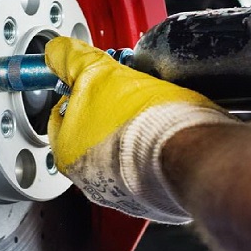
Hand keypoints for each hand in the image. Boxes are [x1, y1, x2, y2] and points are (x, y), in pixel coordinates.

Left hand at [46, 37, 235, 223]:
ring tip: (148, 114)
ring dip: (131, 132)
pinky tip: (163, 136)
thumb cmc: (143, 120)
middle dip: (106, 112)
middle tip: (124, 94)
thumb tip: (58, 51)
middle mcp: (90, 180)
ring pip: (119, 153)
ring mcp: (122, 193)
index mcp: (68, 153)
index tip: (90, 81)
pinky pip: (147, 169)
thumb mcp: (99, 74)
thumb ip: (72, 60)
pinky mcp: (153, 199)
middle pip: (90, 134)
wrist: (192, 151)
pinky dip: (153, 153)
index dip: (77, 91)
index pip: (60, 116)